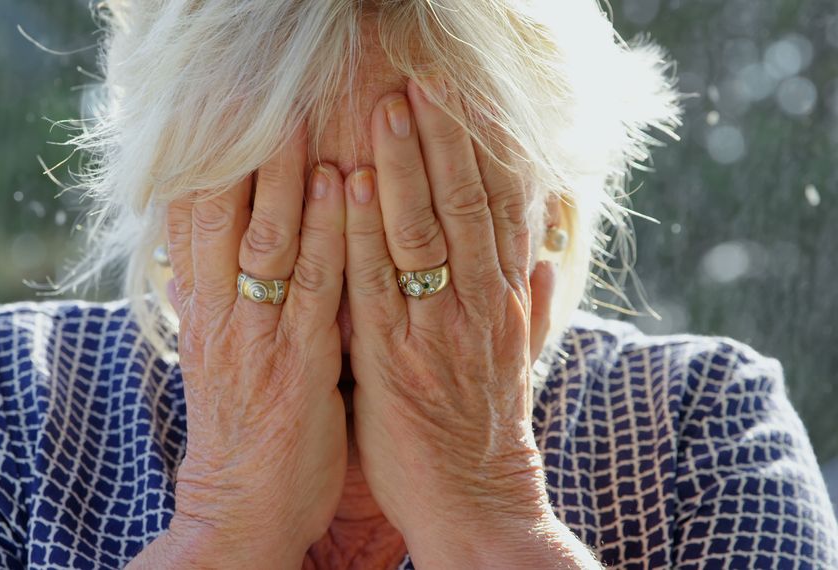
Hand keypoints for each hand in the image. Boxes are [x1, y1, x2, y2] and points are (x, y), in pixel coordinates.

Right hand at [148, 128, 347, 567]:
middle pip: (224, 213)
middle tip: (266, 93)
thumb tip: (220, 245)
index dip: (204, 158)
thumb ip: (221, 298)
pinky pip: (317, 283)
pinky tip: (343, 183)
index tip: (219, 108)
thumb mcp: (218, 355)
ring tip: (306, 114)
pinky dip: (330, 228)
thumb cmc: (241, 428)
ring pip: (269, 235)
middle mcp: (222, 313)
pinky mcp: (301, 362)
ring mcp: (260, 335)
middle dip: (245, 149)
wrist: (244, 506)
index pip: (191, 218)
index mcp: (201, 310)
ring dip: (289, 171)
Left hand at [342, 79, 563, 560]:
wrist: (476, 505)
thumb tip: (549, 257)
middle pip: (465, 205)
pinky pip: (378, 284)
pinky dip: (364, 232)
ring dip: (405, 166)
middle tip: (424, 82)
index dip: (484, 151)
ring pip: (424, 232)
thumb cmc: (484, 431)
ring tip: (389, 109)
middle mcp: (477, 305)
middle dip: (443, 139)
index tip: (468, 101)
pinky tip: (349, 187)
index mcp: (504, 302)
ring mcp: (436, 330)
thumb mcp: (517, 362)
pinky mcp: (393, 360)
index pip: (499, 209)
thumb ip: (532, 307)